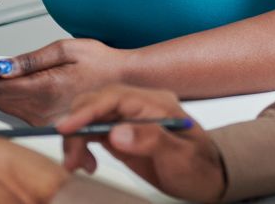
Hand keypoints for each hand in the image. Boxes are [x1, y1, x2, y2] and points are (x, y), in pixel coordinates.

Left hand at [0, 39, 126, 124]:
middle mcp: (39, 109)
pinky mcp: (45, 122)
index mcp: (43, 89)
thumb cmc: (103, 64)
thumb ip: (33, 59)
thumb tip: (3, 66)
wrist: (126, 85)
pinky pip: (14, 110)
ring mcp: (41, 118)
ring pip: (1, 105)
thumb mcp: (69, 49)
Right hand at [59, 84, 226, 202]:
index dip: (89, 110)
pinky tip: (85, 163)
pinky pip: (93, 131)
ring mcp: (130, 118)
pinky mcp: (123, 132)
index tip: (67, 127)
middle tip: (72, 158)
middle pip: (98, 103)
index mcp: (157, 103)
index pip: (115, 97)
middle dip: (77, 126)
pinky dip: (82, 145)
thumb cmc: (199, 166)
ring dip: (76, 138)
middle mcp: (141, 106)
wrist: (207, 178)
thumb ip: (151, 140)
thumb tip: (117, 132)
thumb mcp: (180, 156)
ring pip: (92, 117)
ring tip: (77, 164)